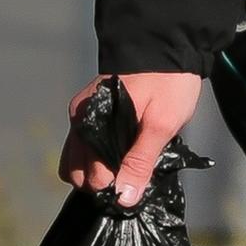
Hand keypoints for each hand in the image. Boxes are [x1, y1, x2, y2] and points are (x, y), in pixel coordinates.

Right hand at [63, 70, 202, 197]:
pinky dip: (96, 160)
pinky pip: (83, 148)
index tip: (138, 184)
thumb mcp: (161, 124)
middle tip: (135, 176)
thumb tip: (123, 199)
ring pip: (77, 162)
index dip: (115, 185)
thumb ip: (140, 161)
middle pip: (78, 172)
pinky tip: (120, 157)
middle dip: (104, 182)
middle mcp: (79, 120)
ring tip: (128, 169)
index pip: (91, 175)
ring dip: (98, 172)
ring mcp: (81, 117)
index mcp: (90, 121)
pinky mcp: (89, 114)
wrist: (169, 45)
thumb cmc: (168, 83)